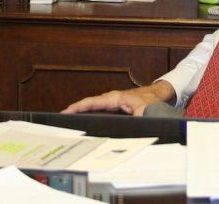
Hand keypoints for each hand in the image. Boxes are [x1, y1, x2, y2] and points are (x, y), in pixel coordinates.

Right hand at [61, 81, 175, 115]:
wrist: (157, 95)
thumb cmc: (150, 99)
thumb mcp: (144, 109)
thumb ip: (137, 117)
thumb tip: (131, 124)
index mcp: (114, 98)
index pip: (91, 102)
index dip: (77, 107)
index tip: (65, 112)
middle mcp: (110, 99)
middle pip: (88, 105)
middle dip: (74, 111)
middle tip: (61, 120)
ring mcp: (111, 103)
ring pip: (92, 108)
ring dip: (81, 113)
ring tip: (68, 122)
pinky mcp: (114, 107)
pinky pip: (99, 111)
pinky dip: (90, 114)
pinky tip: (85, 122)